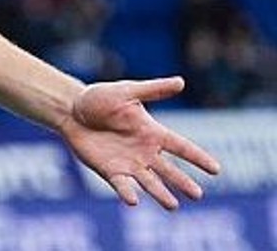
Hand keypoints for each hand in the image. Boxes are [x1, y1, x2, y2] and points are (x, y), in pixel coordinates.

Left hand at [58, 76, 220, 209]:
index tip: (216, 169)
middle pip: (169, 170)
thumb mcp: (127, 91)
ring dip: (161, 194)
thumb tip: (181, 81)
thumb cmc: (100, 98)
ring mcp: (128, 163)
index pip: (181, 147)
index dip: (198, 157)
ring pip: (149, 182)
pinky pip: (122, 184)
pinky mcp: (110, 171)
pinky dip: (127, 193)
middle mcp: (145, 152)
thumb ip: (153, 90)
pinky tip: (133, 201)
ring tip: (173, 206)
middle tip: (198, 195)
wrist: (71, 110)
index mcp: (152, 132)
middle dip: (182, 182)